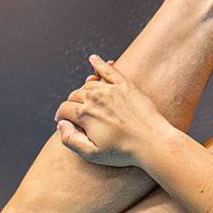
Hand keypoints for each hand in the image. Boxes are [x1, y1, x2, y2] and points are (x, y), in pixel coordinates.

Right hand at [53, 55, 172, 167]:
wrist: (152, 142)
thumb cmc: (123, 151)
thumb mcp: (92, 154)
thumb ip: (70, 140)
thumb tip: (60, 124)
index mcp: (85, 114)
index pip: (64, 109)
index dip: (61, 116)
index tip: (63, 121)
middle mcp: (95, 97)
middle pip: (74, 95)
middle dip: (71, 104)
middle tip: (75, 114)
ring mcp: (110, 89)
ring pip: (88, 84)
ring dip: (83, 91)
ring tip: (83, 99)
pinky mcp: (125, 85)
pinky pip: (108, 70)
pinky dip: (99, 63)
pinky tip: (93, 59)